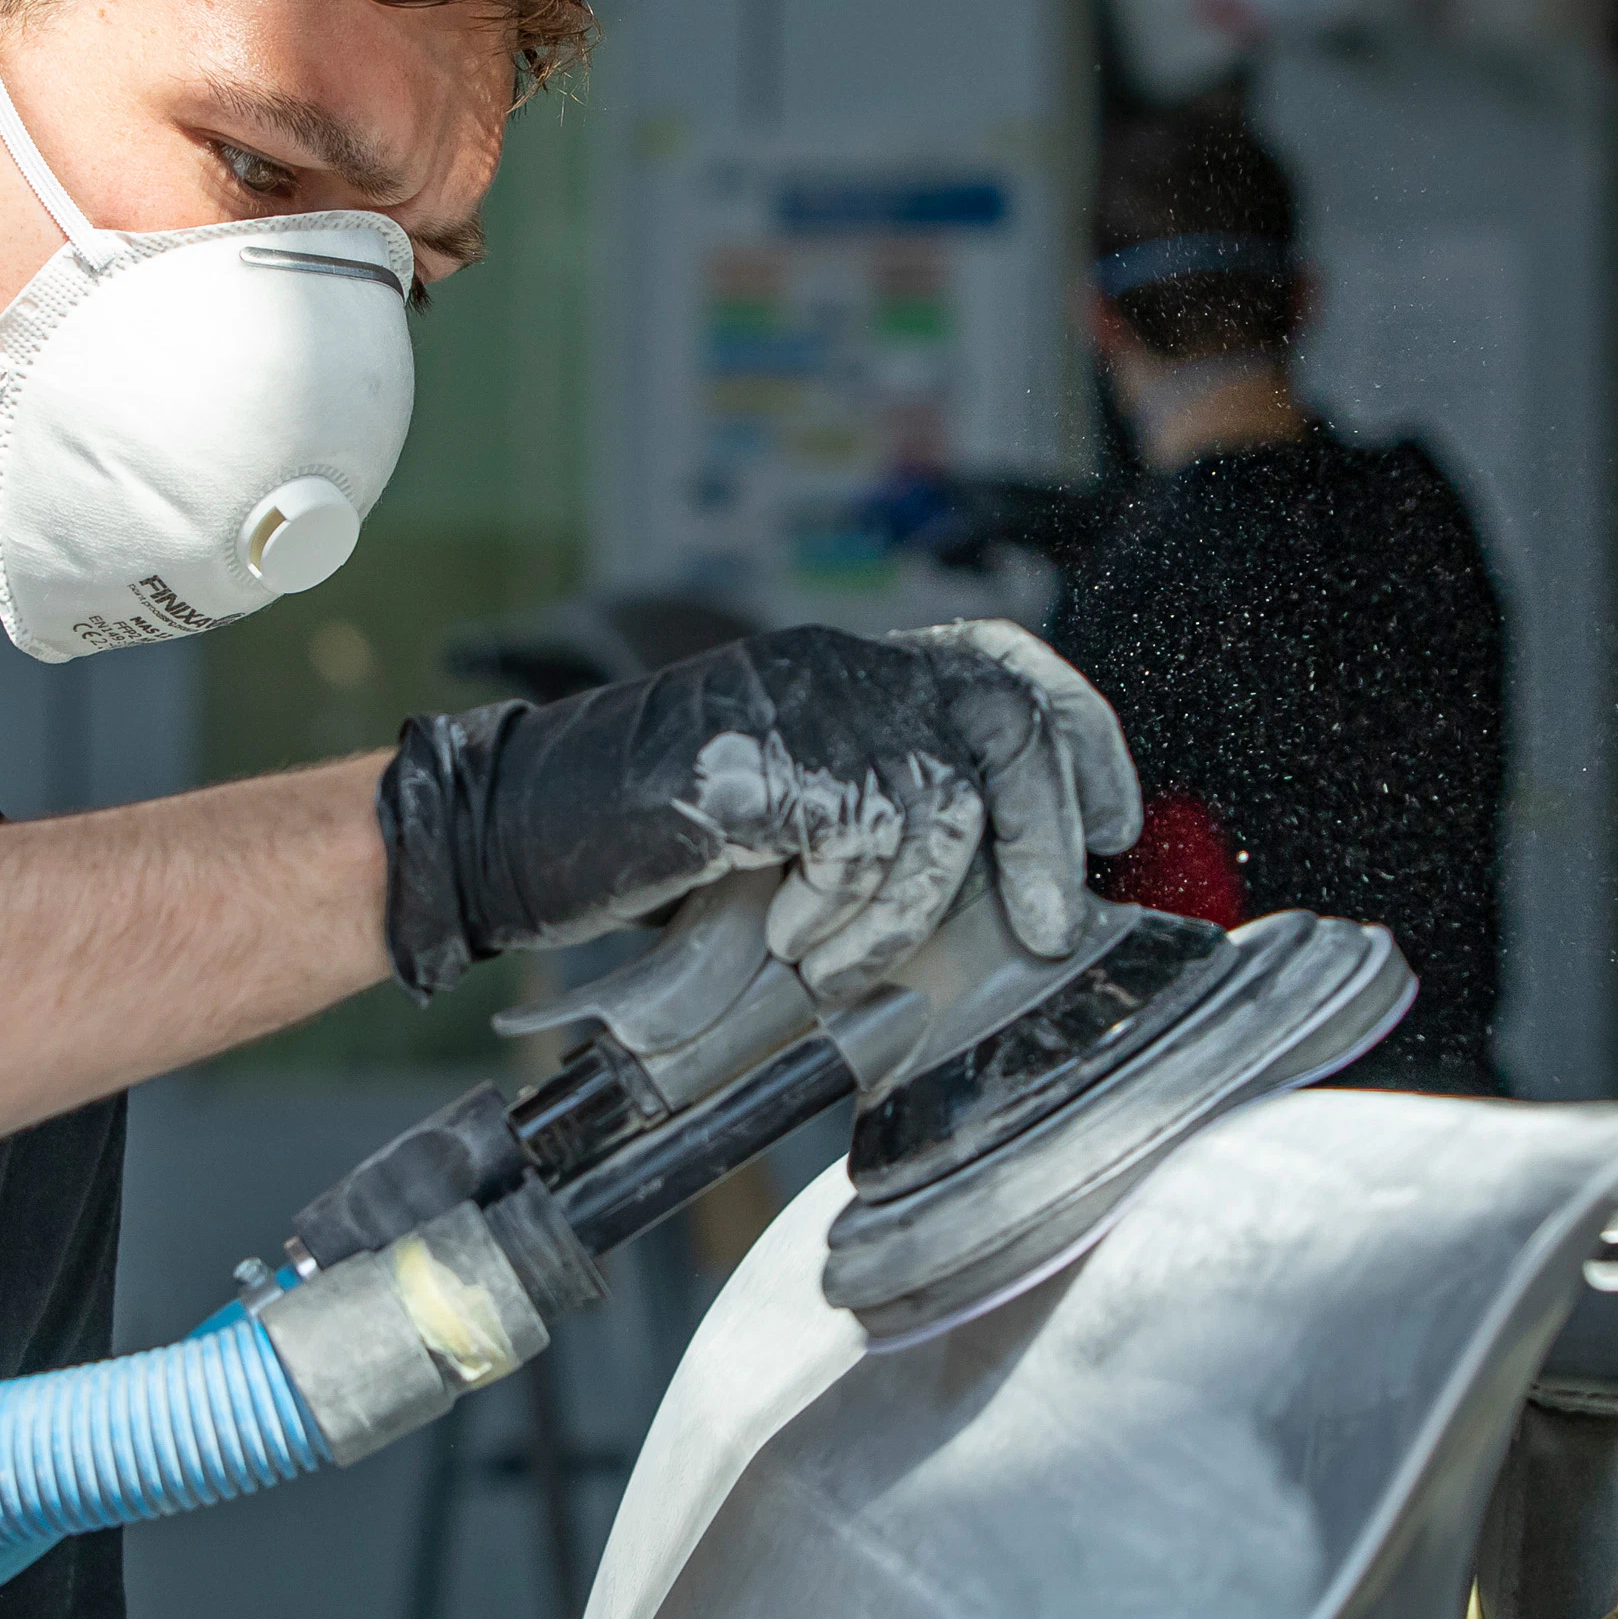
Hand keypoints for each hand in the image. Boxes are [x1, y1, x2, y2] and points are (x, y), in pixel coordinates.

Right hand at [377, 619, 1141, 1004]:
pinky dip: (853, 916)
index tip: (1111, 821)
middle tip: (1050, 927)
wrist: (506, 834)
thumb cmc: (638, 842)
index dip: (1076, 735)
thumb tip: (1003, 880)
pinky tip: (793, 942)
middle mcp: (834, 666)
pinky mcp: (768, 756)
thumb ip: (878, 815)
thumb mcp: (787, 819)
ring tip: (835, 957)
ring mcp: (800, 703)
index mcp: (844, 668)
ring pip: (943, 800)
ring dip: (910, 909)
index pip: (1000, 661)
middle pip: (1003, 722)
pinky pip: (875, 841)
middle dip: (1045, 835)